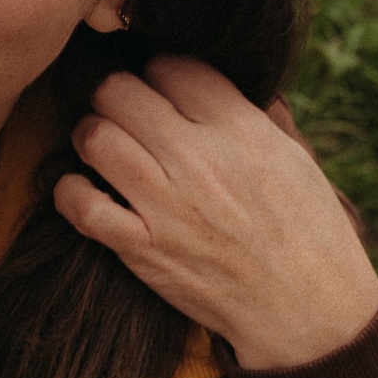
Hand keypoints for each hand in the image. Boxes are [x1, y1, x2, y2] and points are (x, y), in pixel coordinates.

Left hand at [53, 57, 377, 370]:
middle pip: (120, 92)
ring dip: (90, 136)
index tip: (159, 90)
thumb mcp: (297, 159)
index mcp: (244, 131)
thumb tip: (227, 78)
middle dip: (114, 96)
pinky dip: (69, 192)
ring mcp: (169, 206)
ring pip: (95, 137)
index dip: (159, 72)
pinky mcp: (144, 250)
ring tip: (103, 149)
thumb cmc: (306, 231)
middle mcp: (202, 161)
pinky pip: (80, 204)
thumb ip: (258, 115)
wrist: (308, 311)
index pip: (173, 66)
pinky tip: (83, 191)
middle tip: (121, 114)